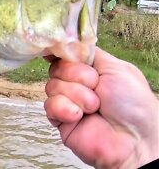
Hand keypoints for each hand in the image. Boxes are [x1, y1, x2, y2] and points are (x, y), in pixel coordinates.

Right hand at [44, 47, 158, 167]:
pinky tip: (79, 116)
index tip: (60, 51)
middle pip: (57, 68)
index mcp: (91, 70)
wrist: (134, 140)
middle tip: (96, 87)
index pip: (66, 55)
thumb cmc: (134, 105)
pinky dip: (65, 108)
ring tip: (94, 107)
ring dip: (76, 95)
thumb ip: (90, 54)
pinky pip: (50, 105)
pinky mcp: (60, 120)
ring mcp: (67, 102)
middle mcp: (77, 85)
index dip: (62, 53)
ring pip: (52, 86)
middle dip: (77, 76)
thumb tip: (68, 43)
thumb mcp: (117, 68)